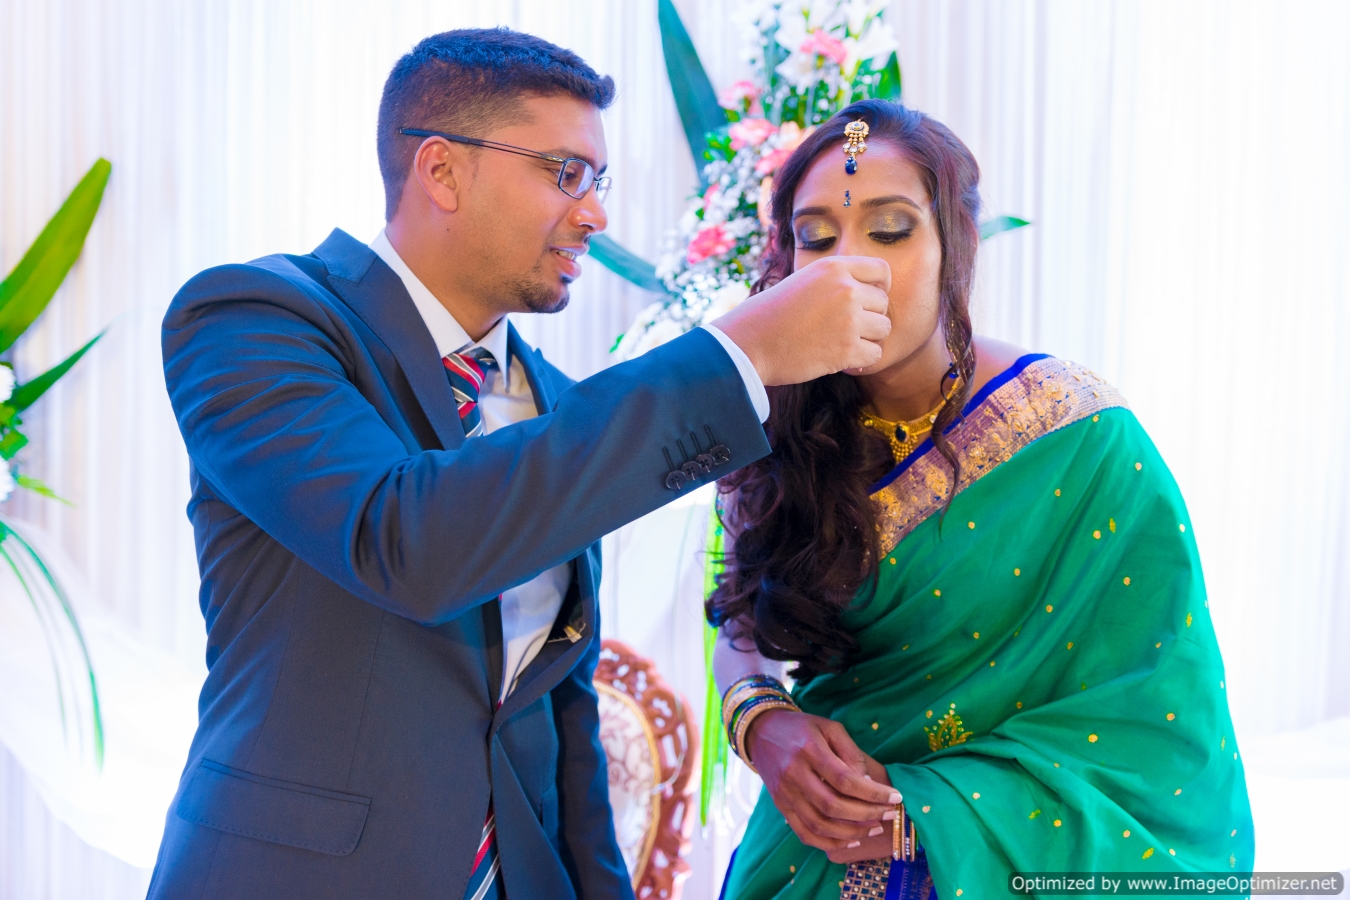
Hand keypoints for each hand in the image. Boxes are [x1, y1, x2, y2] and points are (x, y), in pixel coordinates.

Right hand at [710, 256, 891, 385]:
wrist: (749, 342)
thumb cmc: (770, 315)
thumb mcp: (803, 282)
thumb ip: (834, 282)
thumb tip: (867, 295)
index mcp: (834, 268)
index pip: (881, 271)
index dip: (880, 288)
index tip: (868, 303)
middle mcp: (846, 289)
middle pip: (883, 304)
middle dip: (869, 319)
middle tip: (845, 331)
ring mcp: (848, 319)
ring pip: (883, 329)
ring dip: (867, 340)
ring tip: (841, 344)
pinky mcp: (847, 349)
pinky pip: (874, 354)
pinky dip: (861, 361)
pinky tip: (841, 361)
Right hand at [745, 708, 899, 852]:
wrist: (761, 731)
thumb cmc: (802, 728)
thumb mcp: (829, 728)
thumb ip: (851, 753)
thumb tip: (870, 785)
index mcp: (809, 750)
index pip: (845, 780)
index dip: (872, 793)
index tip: (895, 797)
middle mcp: (794, 774)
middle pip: (834, 805)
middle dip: (867, 814)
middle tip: (888, 814)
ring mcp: (785, 794)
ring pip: (820, 824)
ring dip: (852, 832)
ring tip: (874, 827)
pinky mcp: (781, 806)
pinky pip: (805, 834)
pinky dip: (829, 843)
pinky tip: (850, 840)